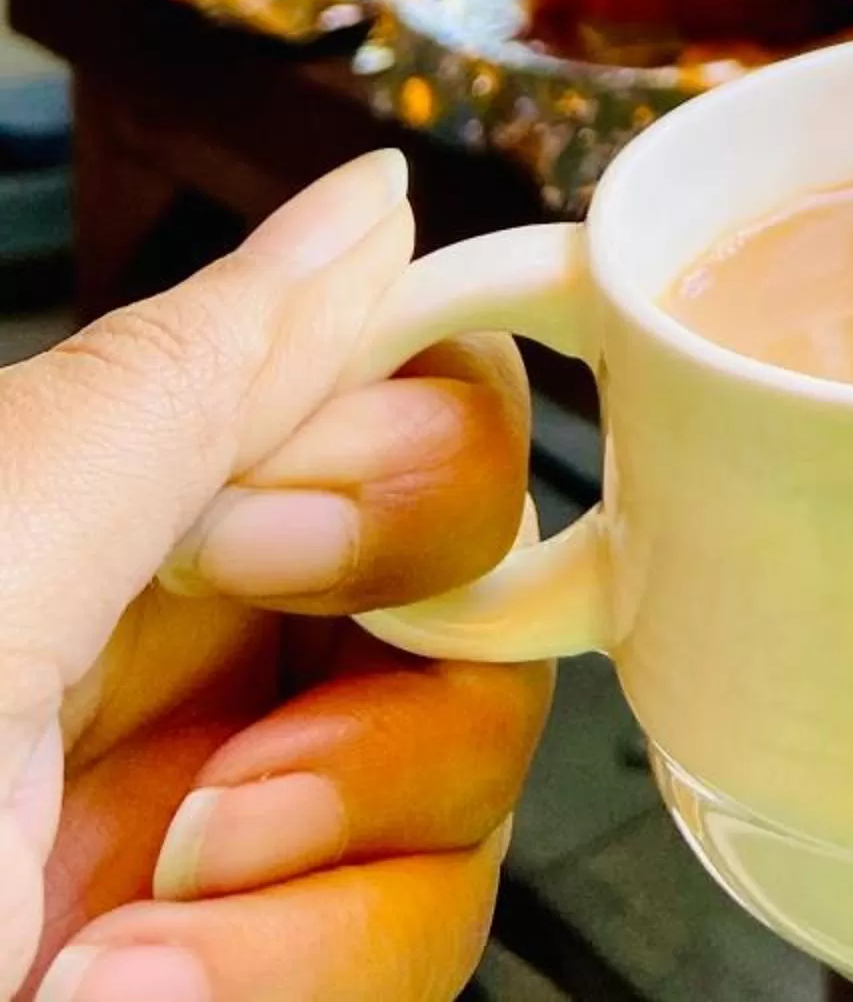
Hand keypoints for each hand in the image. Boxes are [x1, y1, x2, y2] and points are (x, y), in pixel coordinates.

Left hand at [1, 153, 552, 1001]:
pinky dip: (302, 979)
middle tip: (233, 756)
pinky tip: (123, 990)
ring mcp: (215, 840)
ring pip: (468, 786)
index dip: (410, 455)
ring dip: (332, 870)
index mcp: (104, 509)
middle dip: (396, 679)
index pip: (397, 396)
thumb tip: (369, 200)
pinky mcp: (256, 973)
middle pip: (477, 589)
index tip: (285, 533)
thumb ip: (198, 374)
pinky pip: (416, 950)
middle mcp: (173, 656)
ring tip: (131, 927)